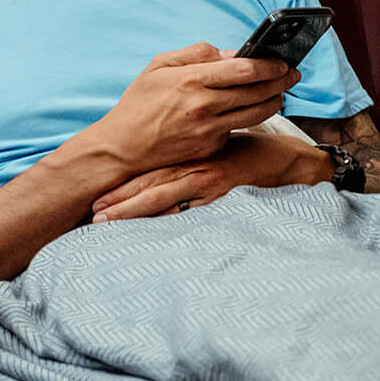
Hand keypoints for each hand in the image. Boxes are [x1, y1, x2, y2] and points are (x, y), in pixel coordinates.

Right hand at [82, 42, 299, 180]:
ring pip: (257, 113)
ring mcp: (210, 130)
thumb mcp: (159, 67)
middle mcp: (204, 107)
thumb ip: (197, 54)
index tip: (282, 60)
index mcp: (192, 81)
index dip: (270, 64)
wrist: (123, 149)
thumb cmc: (139, 103)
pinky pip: (239, 129)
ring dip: (275, 100)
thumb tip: (232, 52)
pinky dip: (250, 117)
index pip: (245, 69)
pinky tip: (254, 108)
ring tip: (281, 91)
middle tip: (293, 73)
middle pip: (258, 91)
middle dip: (282, 80)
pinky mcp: (212, 147)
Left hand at [91, 130, 327, 222]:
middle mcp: (196, 168)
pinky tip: (151, 227)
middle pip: (150, 185)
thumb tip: (162, 179)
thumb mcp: (217, 153)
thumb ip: (192, 165)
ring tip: (107, 221)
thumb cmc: (250, 156)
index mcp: (191, 158)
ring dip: (134, 209)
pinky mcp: (224, 193)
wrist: (286, 160)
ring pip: (164, 197)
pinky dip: (169, 217)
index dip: (122, 188)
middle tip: (93, 215)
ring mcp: (209, 182)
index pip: (149, 174)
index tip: (96, 201)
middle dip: (119, 201)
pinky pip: (192, 209)